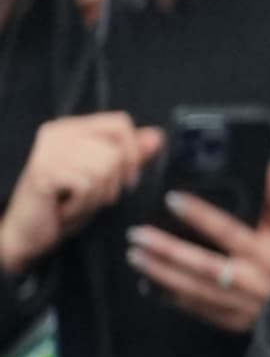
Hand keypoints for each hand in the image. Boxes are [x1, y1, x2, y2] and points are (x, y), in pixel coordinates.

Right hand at [0, 112, 158, 277]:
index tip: (129, 178)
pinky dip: (83, 205)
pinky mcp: (44, 171)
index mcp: (72, 129)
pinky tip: (65, 209)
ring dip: (97, 196)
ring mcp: (48, 151)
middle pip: (115, 151)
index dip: (133, 152)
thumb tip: (156, 136)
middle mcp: (57, 134)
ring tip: (75, 202)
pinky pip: (87, 185)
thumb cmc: (64, 206)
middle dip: (112, 183)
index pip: (119, 122)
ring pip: (104, 168)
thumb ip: (128, 157)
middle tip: (88, 197)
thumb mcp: (103, 180)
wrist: (27, 234)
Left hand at [124, 163, 269, 335]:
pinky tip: (147, 283)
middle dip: (168, 250)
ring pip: (193, 288)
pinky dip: (168, 296)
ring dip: (160, 272)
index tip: (173, 200)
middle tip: (138, 234)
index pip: (230, 232)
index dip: (202, 216)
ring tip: (135, 255)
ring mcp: (238, 304)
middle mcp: (250, 280)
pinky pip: (193, 307)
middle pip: (204, 264)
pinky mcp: (227, 320)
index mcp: (264, 255)